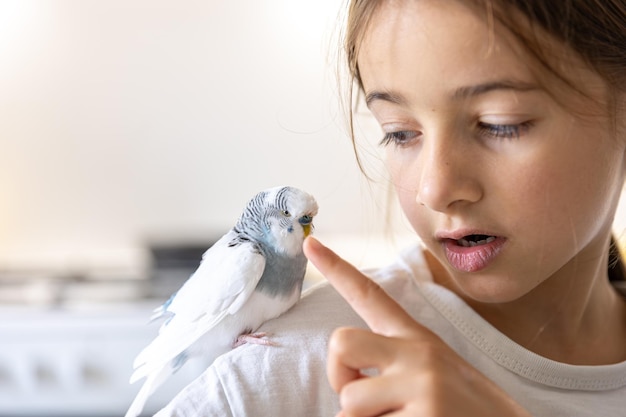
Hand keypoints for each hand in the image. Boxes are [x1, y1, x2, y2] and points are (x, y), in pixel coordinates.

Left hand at [303, 237, 530, 416]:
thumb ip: (396, 367)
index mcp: (419, 342)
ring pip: (348, 403)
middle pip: (340, 343)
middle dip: (339, 378)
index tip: (310, 242)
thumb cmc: (468, 414)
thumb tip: (349, 385)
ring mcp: (422, 384)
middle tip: (365, 404)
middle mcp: (419, 354)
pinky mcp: (424, 415)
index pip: (371, 296)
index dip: (337, 267)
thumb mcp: (437, 376)